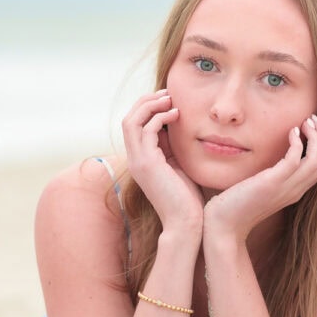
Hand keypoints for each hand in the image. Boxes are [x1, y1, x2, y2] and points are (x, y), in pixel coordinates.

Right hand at [121, 90, 203, 235]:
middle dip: (146, 101)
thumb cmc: (187, 199)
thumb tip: (175, 126)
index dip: (148, 108)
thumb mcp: (179, 166)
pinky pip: (147, 130)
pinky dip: (160, 117)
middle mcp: (134, 159)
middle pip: (129, 119)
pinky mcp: (147, 164)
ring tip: (170, 98)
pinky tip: (177, 115)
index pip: (135, 125)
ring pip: (132, 121)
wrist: (186, 224)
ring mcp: (138, 161)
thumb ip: (172, 147)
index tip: (168, 99)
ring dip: (150, 105)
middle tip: (167, 93)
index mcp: (141, 159)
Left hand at [204, 114, 316, 242]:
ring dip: (315, 137)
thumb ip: (271, 175)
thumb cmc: (237, 205)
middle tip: (312, 119)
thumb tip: (271, 157)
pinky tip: (291, 132)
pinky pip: (295, 160)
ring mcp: (286, 188)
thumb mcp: (261, 187)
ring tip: (306, 122)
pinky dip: (297, 142)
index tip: (313, 127)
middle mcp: (296, 190)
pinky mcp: (272, 183)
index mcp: (295, 190)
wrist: (224, 225)